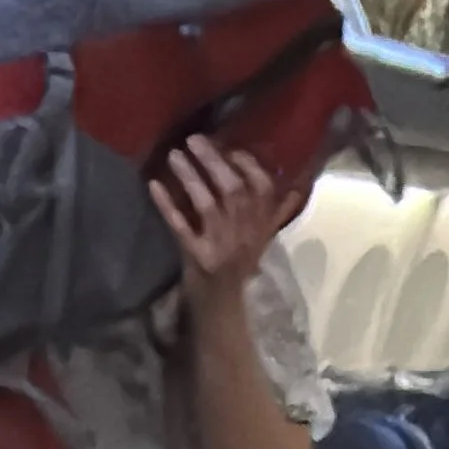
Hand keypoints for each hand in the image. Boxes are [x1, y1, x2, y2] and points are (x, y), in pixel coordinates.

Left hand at [149, 136, 283, 307]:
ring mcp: (221, 248)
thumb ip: (274, 214)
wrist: (222, 308)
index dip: (247, 165)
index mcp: (261, 228)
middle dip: (213, 162)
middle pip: (233, 191)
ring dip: (190, 177)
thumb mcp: (260, 240)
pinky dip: (167, 206)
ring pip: (207, 205)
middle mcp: (244, 236)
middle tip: (194, 139)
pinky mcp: (198, 258)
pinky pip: (181, 228)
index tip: (230, 149)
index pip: (263, 190)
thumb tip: (295, 188)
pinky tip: (154, 185)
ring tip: (173, 154)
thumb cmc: (238, 268)